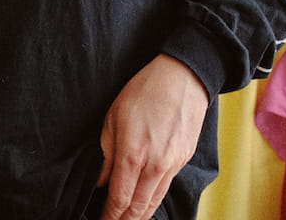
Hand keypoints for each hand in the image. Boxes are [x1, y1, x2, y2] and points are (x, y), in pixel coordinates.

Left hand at [97, 54, 210, 219]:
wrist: (182, 80)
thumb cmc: (142, 93)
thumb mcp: (112, 119)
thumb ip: (106, 155)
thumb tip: (101, 181)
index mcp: (132, 154)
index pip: (119, 198)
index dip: (109, 215)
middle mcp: (155, 165)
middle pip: (138, 207)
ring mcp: (172, 165)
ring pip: (155, 201)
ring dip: (140, 216)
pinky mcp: (183, 160)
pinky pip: (166, 188)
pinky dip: (154, 201)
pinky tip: (146, 205)